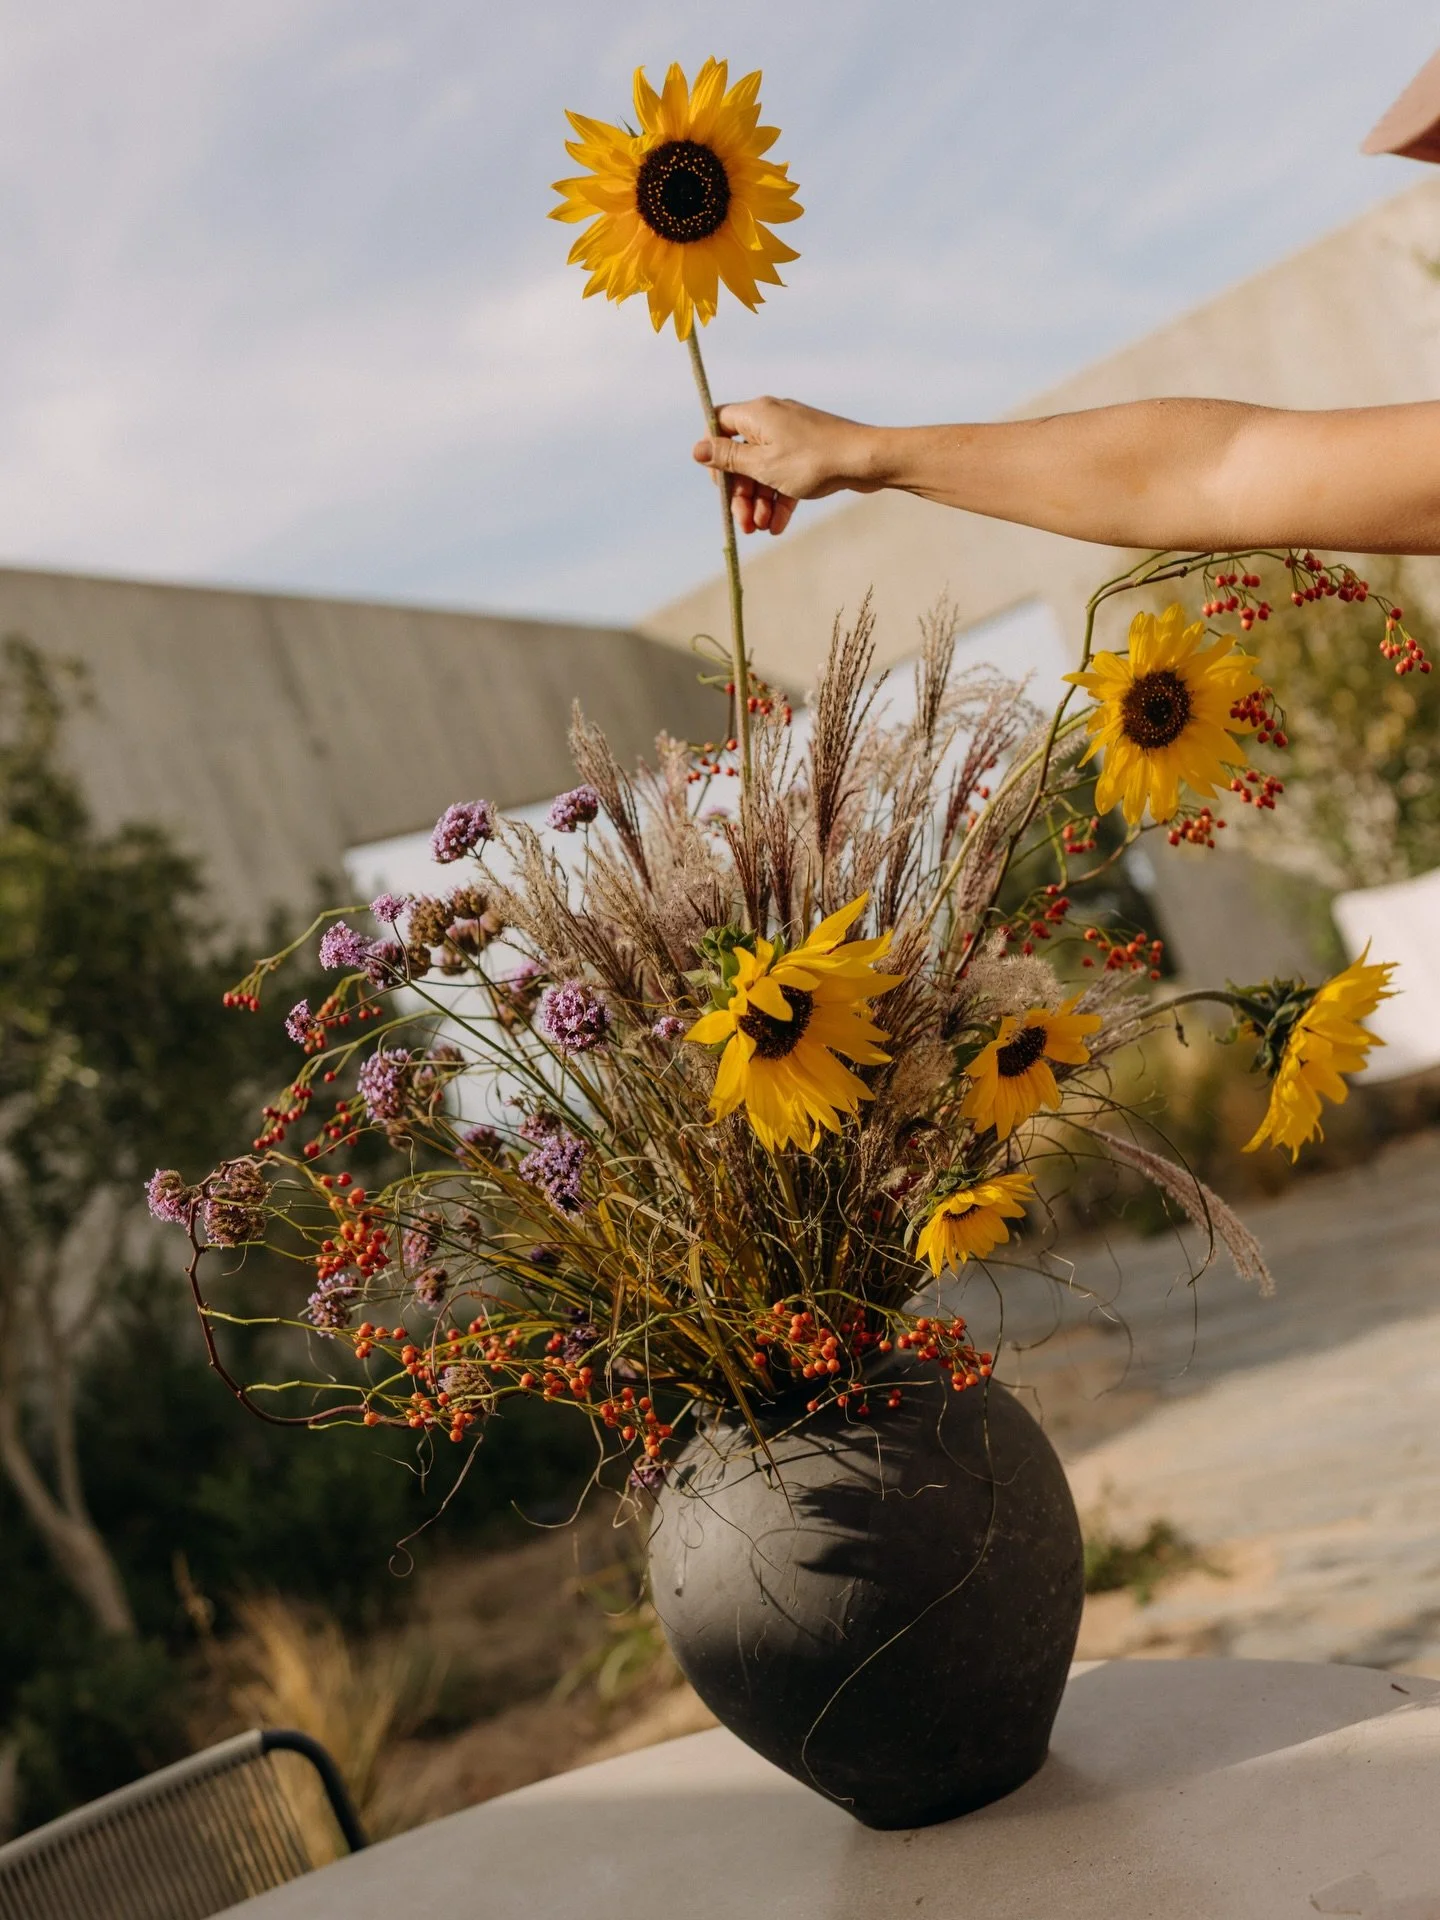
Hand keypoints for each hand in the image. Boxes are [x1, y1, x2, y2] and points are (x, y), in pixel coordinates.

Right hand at [691, 397, 881, 535]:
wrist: (866, 460)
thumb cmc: (813, 460)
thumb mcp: (762, 465)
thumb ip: (728, 459)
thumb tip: (696, 449)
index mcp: (756, 415)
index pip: (719, 426)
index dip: (714, 456)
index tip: (720, 485)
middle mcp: (772, 420)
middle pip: (742, 456)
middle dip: (741, 493)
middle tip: (744, 524)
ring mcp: (792, 436)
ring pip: (764, 470)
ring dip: (760, 502)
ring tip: (763, 529)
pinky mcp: (809, 452)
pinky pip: (786, 475)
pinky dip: (780, 499)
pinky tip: (779, 525)